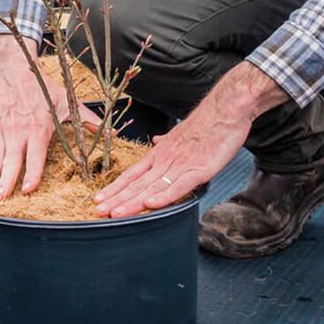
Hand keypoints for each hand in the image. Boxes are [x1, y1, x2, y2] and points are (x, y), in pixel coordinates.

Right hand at [0, 35, 99, 198]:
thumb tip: (111, 133)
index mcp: (38, 128)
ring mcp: (1, 131)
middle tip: (3, 199)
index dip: (32, 175)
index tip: (28, 189)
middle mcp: (17, 132)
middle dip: (6, 182)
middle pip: (11, 162)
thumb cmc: (40, 86)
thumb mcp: (66, 102)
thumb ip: (87, 120)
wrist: (12, 68)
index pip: (35, 157)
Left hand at [94, 61, 287, 217]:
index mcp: (160, 153)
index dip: (115, 188)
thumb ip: (166, 141)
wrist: (226, 109)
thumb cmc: (206, 123)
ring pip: (152, 187)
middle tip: (97, 212)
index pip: (132, 174)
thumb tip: (155, 141)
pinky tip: (150, 205)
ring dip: (132, 202)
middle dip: (116, 199)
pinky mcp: (199, 169)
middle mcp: (165, 160)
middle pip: (137, 184)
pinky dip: (164, 196)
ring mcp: (181, 165)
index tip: (99, 199)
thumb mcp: (179, 133)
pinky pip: (179, 185)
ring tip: (115, 214)